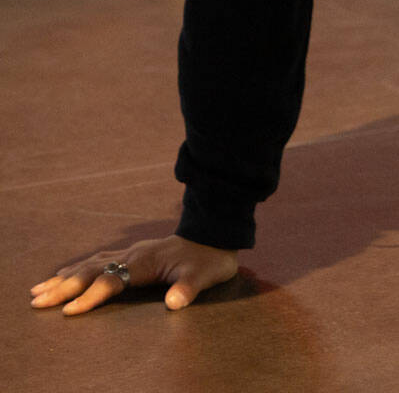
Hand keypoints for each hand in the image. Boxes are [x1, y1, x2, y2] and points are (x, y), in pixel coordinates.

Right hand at [30, 234, 238, 314]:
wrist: (215, 234)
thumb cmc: (209, 259)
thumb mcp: (205, 276)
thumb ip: (188, 289)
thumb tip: (174, 303)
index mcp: (146, 261)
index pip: (112, 280)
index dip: (91, 296)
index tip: (69, 311)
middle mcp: (133, 255)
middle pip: (92, 271)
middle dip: (63, 287)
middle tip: (36, 301)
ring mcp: (130, 253)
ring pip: (90, 265)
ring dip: (64, 278)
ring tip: (39, 290)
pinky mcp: (131, 255)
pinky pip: (97, 261)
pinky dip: (77, 269)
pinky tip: (64, 274)